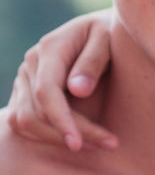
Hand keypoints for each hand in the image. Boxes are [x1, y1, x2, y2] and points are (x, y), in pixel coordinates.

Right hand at [7, 12, 116, 150]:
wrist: (100, 30)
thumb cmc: (109, 33)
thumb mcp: (109, 38)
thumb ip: (93, 61)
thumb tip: (77, 90)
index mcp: (50, 48)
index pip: (46, 92)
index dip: (61, 121)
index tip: (78, 144)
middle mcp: (31, 64)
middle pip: (36, 113)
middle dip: (70, 134)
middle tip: (110, 144)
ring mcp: (25, 79)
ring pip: (26, 122)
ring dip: (58, 139)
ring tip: (98, 144)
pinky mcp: (25, 93)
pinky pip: (25, 123)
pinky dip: (48, 136)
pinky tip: (79, 138)